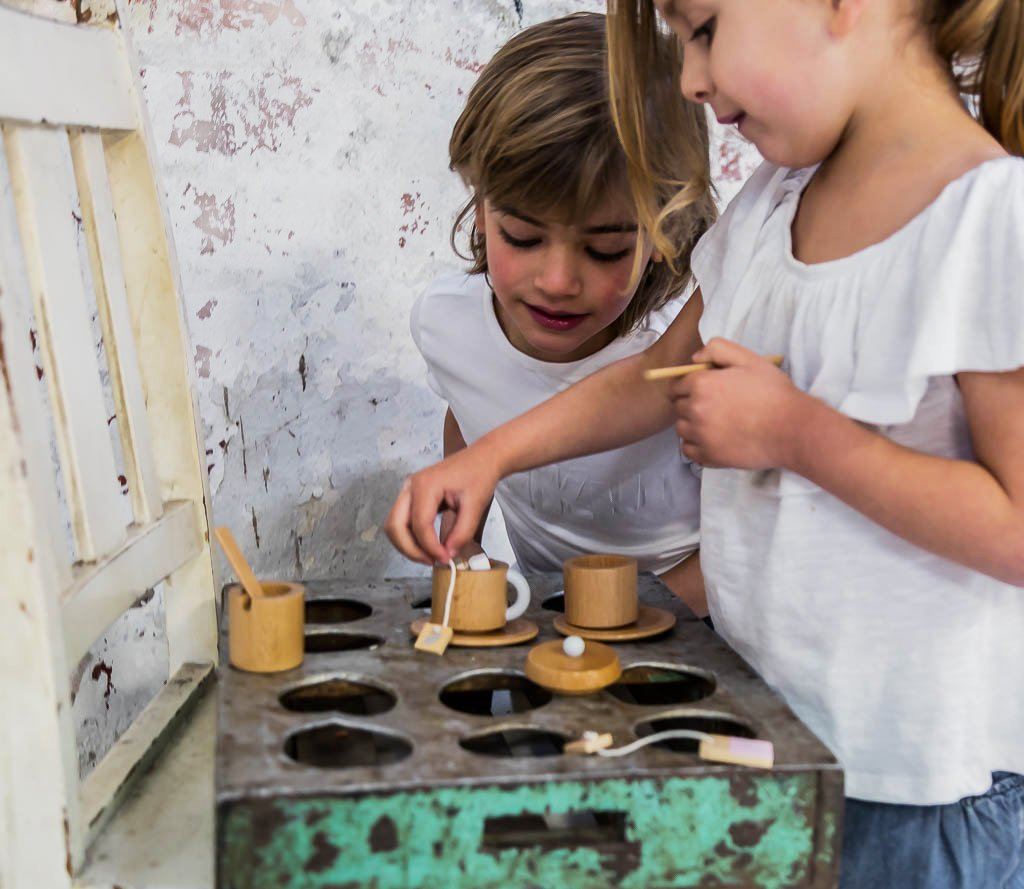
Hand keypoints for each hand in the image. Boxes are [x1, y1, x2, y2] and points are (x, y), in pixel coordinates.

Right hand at [385, 443, 499, 564]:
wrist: (480, 459)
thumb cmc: (479, 477)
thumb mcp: (475, 506)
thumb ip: (461, 533)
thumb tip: (447, 555)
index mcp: (425, 485)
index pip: (419, 524)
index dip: (430, 547)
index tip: (445, 560)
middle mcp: (410, 487)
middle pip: (395, 526)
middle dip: (410, 549)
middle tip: (432, 561)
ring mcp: (407, 491)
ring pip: (394, 525)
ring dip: (407, 545)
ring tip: (430, 556)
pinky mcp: (410, 496)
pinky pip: (401, 522)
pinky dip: (410, 537)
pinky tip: (428, 546)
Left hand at [669, 338, 809, 469]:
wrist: (792, 429)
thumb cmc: (773, 392)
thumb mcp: (749, 359)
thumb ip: (718, 349)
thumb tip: (694, 358)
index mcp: (702, 384)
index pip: (677, 386)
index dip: (688, 386)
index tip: (702, 390)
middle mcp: (696, 410)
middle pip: (678, 407)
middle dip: (691, 404)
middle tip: (714, 406)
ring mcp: (701, 435)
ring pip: (682, 429)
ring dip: (692, 425)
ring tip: (715, 423)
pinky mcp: (709, 456)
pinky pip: (688, 450)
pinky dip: (696, 445)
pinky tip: (713, 439)